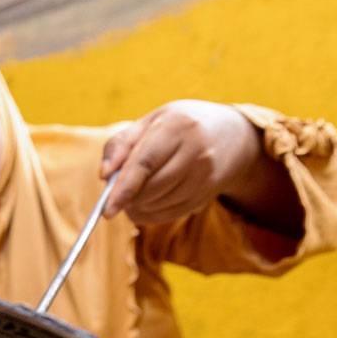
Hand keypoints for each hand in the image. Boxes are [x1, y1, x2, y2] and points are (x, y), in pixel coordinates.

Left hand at [100, 100, 259, 223]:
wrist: (232, 135)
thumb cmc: (178, 127)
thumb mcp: (150, 122)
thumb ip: (121, 144)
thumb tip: (104, 175)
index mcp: (177, 126)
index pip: (145, 163)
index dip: (123, 189)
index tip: (106, 210)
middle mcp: (196, 151)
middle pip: (152, 188)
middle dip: (129, 198)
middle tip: (116, 197)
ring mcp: (206, 175)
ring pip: (161, 204)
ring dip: (139, 207)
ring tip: (136, 194)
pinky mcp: (209, 194)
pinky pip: (172, 214)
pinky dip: (153, 214)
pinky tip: (150, 201)